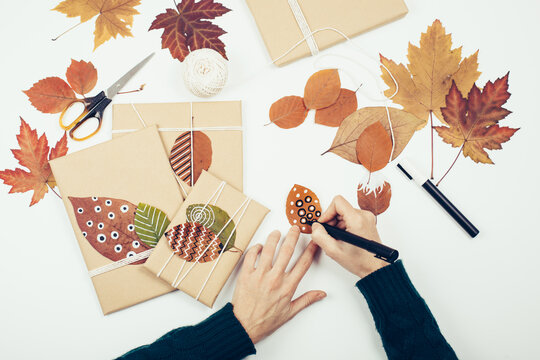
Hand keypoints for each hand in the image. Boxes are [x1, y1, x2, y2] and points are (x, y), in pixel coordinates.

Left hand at [232, 226, 325, 343]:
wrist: (244, 326)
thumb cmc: (266, 320)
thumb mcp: (290, 312)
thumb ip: (306, 300)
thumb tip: (321, 294)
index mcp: (288, 287)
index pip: (303, 263)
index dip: (310, 250)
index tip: (313, 241)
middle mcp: (275, 278)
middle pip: (287, 251)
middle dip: (293, 236)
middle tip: (295, 228)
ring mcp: (260, 275)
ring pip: (269, 249)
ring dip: (274, 238)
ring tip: (277, 232)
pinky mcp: (246, 275)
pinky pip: (251, 255)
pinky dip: (255, 248)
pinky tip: (259, 246)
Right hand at [311, 195, 387, 277]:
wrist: (375, 268)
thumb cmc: (361, 261)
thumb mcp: (334, 251)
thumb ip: (320, 236)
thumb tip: (315, 227)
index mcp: (357, 220)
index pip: (337, 202)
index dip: (327, 212)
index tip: (324, 223)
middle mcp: (364, 216)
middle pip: (340, 208)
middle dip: (331, 221)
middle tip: (330, 235)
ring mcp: (367, 218)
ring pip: (344, 213)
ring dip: (337, 224)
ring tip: (338, 239)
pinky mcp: (367, 221)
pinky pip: (350, 217)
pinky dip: (344, 226)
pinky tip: (344, 238)